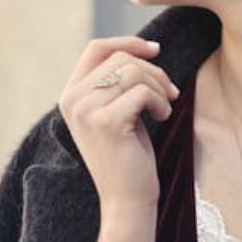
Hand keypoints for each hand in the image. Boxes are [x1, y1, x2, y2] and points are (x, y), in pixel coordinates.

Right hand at [59, 37, 177, 215]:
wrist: (126, 198)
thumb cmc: (129, 155)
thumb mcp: (118, 111)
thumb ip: (118, 83)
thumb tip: (145, 48)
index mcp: (71, 94)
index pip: (97, 47)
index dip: (129, 42)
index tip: (156, 49)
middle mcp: (72, 99)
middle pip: (121, 58)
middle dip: (154, 72)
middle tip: (169, 95)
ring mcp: (86, 110)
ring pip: (134, 72)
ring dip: (160, 87)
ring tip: (164, 108)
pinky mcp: (105, 122)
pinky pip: (143, 92)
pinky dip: (161, 102)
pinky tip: (162, 118)